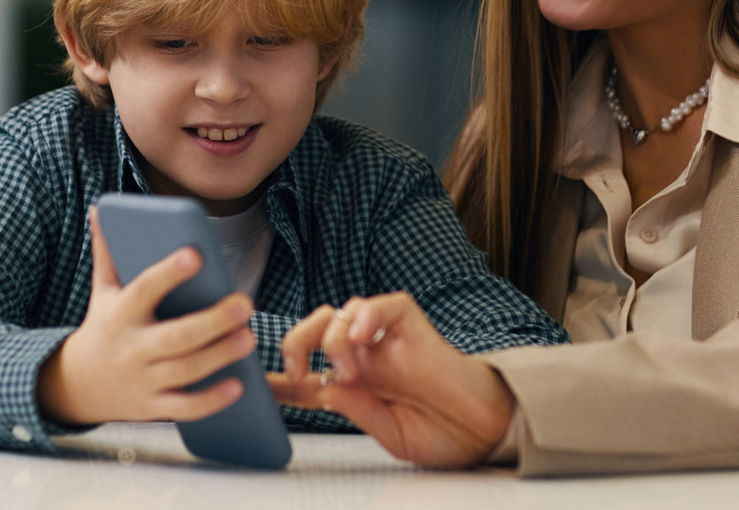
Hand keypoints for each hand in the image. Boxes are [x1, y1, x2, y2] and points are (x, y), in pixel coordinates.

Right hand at [37, 207, 254, 424]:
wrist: (78, 385)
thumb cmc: (104, 325)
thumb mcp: (102, 290)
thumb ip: (108, 252)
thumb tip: (101, 208)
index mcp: (120, 313)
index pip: (144, 290)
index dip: (168, 273)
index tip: (195, 254)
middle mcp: (131, 348)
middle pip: (175, 337)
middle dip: (212, 322)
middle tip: (246, 304)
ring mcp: (142, 380)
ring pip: (185, 371)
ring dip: (220, 356)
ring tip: (249, 338)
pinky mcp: (153, 406)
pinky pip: (186, 407)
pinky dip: (211, 400)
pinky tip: (239, 385)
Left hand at [267, 292, 515, 466]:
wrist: (485, 430)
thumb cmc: (445, 434)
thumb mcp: (389, 434)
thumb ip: (356, 410)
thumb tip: (323, 388)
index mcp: (357, 384)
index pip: (307, 373)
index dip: (279, 376)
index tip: (252, 385)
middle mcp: (366, 356)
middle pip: (314, 327)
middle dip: (294, 344)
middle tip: (299, 371)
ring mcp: (388, 339)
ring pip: (341, 311)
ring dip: (331, 337)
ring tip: (346, 369)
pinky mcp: (413, 326)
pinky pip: (382, 304)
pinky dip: (366, 315)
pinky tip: (363, 340)